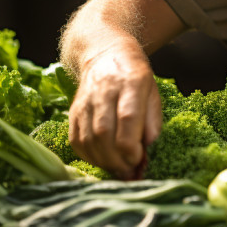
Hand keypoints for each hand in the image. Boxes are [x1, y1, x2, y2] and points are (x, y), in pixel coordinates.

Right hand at [68, 43, 160, 179]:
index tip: (138, 160)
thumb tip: (147, 148)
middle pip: (104, 132)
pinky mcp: (73, 111)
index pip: (127, 118)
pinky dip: (89, 157)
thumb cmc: (135, 78)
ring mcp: (85, 101)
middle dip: (117, 159)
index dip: (131, 146)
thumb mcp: (153, 93)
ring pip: (88, 139)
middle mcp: (104, 91)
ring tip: (118, 168)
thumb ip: (153, 121)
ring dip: (103, 162)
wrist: (105, 54)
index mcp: (131, 83)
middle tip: (129, 171)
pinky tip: (102, 160)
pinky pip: (76, 140)